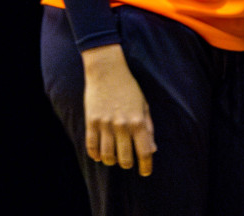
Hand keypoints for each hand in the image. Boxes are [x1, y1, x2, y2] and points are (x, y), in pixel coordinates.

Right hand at [81, 44, 155, 176]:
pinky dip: (94, 154)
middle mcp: (122, 126)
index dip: (146, 166)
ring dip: (111, 161)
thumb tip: (152, 149)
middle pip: (125, 158)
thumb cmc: (128, 87)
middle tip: (126, 163)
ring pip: (107, 154)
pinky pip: (91, 144)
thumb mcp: (144, 106)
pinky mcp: (91, 120)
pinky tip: (98, 156)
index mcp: (138, 122)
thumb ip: (149, 128)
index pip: (145, 152)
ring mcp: (105, 123)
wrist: (106, 70)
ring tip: (112, 159)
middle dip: (127, 164)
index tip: (145, 172)